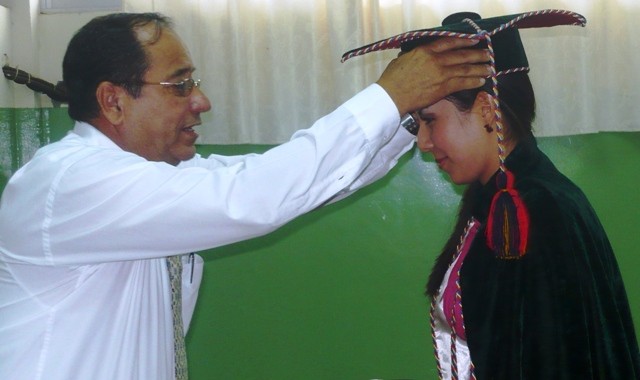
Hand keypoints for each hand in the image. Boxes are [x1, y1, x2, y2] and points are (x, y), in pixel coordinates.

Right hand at [376, 37, 490, 115]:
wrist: (391, 96)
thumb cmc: (392, 79)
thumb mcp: (402, 59)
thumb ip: (415, 55)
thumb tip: (418, 55)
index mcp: (425, 51)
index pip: (449, 43)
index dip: (464, 41)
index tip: (474, 41)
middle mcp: (436, 60)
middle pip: (461, 55)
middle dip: (477, 55)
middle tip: (487, 54)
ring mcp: (441, 74)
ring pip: (465, 69)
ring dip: (479, 68)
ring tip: (489, 68)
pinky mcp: (443, 88)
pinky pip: (463, 83)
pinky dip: (473, 81)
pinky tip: (481, 80)